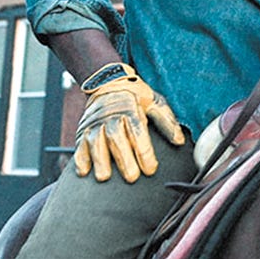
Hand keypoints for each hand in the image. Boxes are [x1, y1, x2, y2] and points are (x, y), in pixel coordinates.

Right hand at [74, 63, 184, 182]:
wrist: (109, 81)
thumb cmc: (136, 95)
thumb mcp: (155, 102)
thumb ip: (167, 122)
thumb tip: (180, 141)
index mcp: (131, 110)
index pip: (138, 133)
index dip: (145, 152)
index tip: (151, 169)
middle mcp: (111, 117)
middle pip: (117, 139)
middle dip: (124, 160)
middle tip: (132, 177)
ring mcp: (94, 124)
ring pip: (95, 143)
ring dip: (100, 161)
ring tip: (104, 177)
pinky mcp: (82, 130)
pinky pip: (79, 145)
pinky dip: (80, 158)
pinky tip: (84, 171)